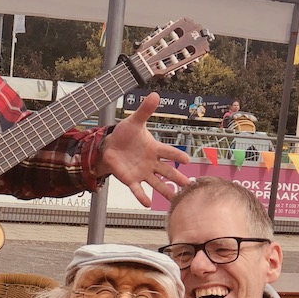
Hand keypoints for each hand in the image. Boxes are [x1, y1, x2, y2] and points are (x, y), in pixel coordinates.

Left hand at [95, 92, 190, 207]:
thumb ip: (145, 110)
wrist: (109, 146)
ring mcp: (142, 173)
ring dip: (165, 191)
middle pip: (167, 171)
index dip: (177, 155)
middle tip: (189, 186)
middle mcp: (151, 163)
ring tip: (175, 199)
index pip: (169, 152)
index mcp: (154, 148)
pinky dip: (142, 196)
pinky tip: (147, 203)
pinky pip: (138, 189)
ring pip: (157, 183)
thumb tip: (155, 94)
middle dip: (178, 178)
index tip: (187, 160)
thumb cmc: (125, 134)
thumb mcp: (134, 121)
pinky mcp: (131, 180)